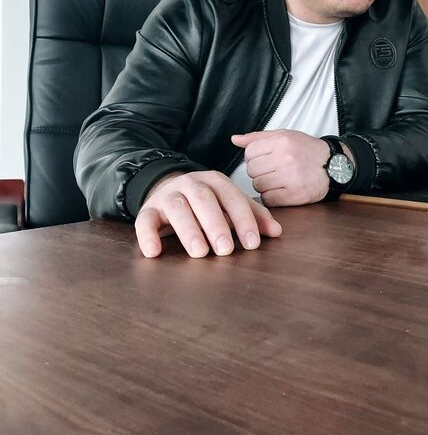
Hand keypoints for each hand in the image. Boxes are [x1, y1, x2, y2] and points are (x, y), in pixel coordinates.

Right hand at [134, 170, 281, 258]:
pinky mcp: (147, 209)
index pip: (232, 198)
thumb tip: (277, 232)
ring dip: (189, 230)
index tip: (252, 243)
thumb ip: (252, 216)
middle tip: (226, 250)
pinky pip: (144, 221)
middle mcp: (191, 184)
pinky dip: (148, 236)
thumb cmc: (206, 203)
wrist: (166, 189)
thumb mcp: (229, 205)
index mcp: (215, 182)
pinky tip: (154, 252)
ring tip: (199, 252)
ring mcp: (168, 196)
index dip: (244, 220)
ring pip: (177, 208)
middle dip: (217, 225)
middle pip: (204, 200)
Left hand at [231, 130, 328, 206]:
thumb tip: (234, 139)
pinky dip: (272, 196)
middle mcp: (286, 158)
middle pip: (252, 170)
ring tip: (279, 179)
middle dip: (259, 171)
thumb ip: (258, 138)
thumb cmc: (307, 150)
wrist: (334, 166)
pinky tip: (282, 189)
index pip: (249, 153)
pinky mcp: (294, 195)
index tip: (265, 159)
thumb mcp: (285, 136)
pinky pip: (268, 199)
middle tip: (273, 170)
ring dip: (265, 185)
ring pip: (258, 185)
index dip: (254, 158)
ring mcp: (290, 177)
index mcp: (282, 141)